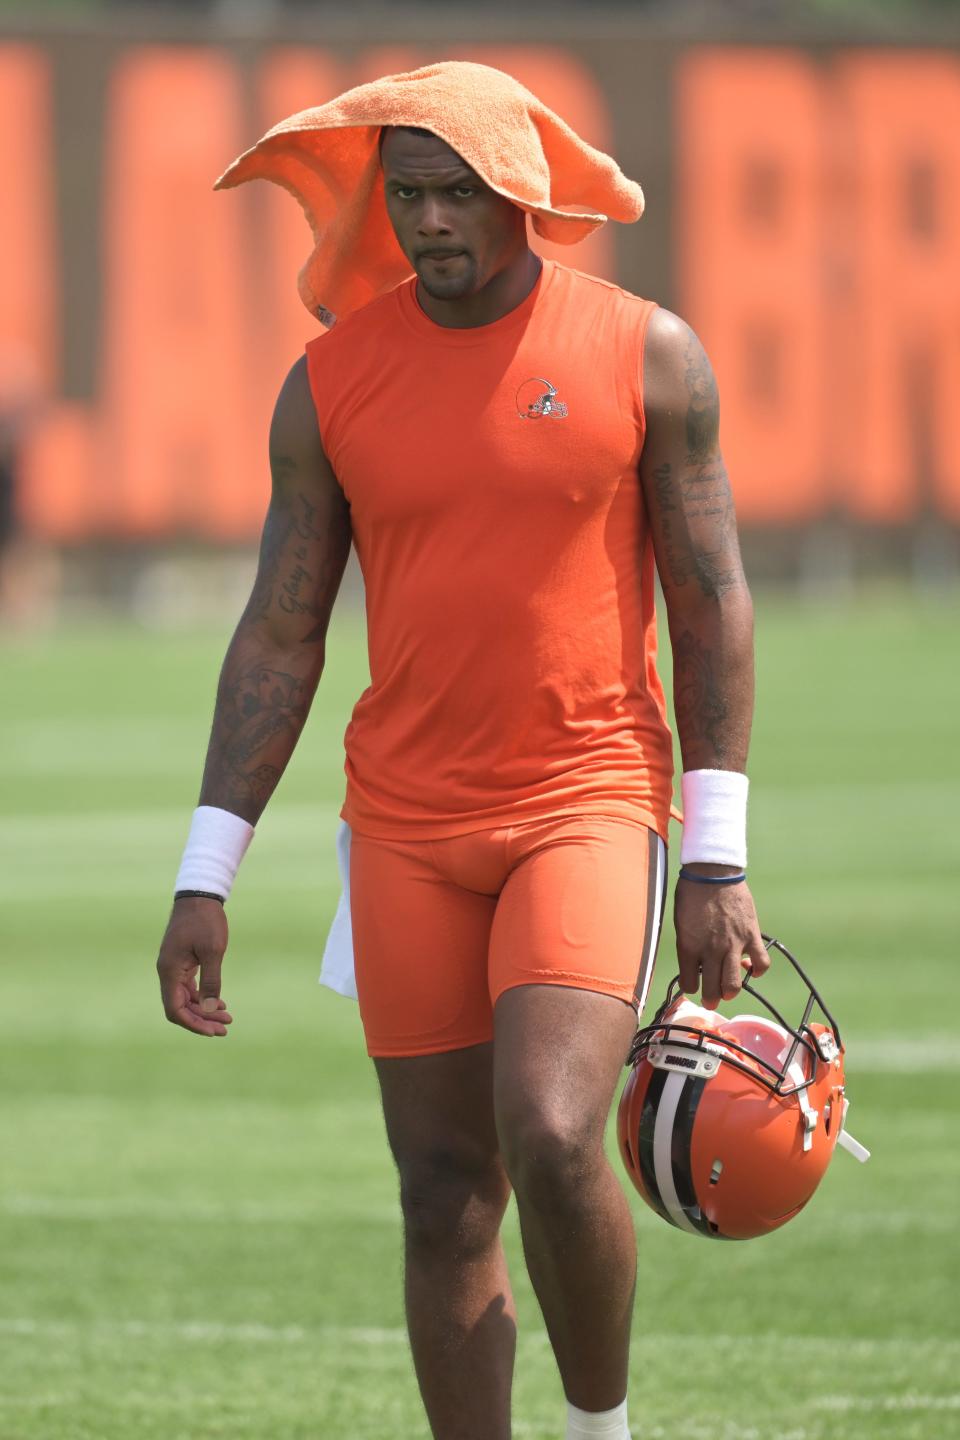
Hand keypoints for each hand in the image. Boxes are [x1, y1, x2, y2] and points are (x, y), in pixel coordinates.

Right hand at [156, 897, 232, 1036]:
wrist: (199, 895)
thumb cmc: (206, 920)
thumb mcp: (213, 951)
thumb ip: (211, 981)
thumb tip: (208, 1010)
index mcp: (169, 971)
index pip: (174, 1009)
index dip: (193, 1024)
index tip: (213, 1030)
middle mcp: (167, 972)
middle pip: (180, 1007)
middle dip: (202, 1020)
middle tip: (226, 1027)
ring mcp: (173, 967)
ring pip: (185, 998)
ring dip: (204, 1010)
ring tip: (227, 1018)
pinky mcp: (182, 962)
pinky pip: (189, 987)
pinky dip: (202, 997)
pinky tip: (219, 1003)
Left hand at [674, 868, 768, 1008]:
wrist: (712, 872)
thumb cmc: (691, 894)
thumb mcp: (680, 923)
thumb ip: (688, 946)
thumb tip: (695, 965)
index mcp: (689, 947)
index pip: (689, 984)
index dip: (690, 988)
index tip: (693, 986)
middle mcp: (711, 950)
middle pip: (713, 990)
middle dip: (711, 1000)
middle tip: (712, 1000)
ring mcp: (733, 944)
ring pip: (734, 984)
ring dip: (730, 991)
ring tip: (728, 990)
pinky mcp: (751, 935)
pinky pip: (760, 963)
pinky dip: (757, 970)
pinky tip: (751, 968)